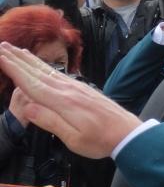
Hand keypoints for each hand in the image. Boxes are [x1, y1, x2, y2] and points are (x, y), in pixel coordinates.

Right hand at [0, 43, 140, 158]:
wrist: (128, 133)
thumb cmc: (101, 140)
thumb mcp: (73, 139)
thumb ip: (50, 122)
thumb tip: (28, 107)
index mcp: (62, 102)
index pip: (31, 83)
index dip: (13, 69)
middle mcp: (68, 90)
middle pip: (37, 72)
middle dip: (17, 59)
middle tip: (1, 45)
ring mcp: (76, 87)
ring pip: (47, 70)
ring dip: (29, 59)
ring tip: (14, 49)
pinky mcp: (83, 89)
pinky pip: (58, 74)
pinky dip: (44, 66)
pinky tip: (40, 65)